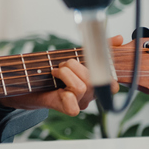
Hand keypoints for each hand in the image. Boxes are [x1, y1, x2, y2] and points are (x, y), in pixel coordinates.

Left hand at [0, 35, 122, 114]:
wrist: (29, 85)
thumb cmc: (52, 72)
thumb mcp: (74, 56)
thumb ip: (97, 49)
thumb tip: (119, 39)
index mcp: (96, 82)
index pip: (111, 80)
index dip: (103, 67)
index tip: (88, 57)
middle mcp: (91, 94)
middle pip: (94, 79)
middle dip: (74, 65)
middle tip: (62, 64)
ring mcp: (80, 102)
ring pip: (82, 87)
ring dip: (65, 74)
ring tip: (55, 71)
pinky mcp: (67, 109)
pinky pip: (73, 105)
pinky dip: (64, 94)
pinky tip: (55, 87)